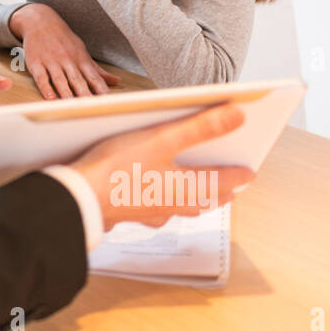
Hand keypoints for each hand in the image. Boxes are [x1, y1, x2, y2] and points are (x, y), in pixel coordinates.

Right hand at [10, 3, 119, 98]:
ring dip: (66, 92)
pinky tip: (50, 97)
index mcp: (80, 59)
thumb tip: (116, 81)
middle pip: (77, 80)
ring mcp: (51, 62)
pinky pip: (41, 77)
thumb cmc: (64, 40)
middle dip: (85, 94)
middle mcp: (67, 61)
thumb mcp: (82, 52)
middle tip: (91, 106)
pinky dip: (45, 87)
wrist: (41, 22)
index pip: (93, 76)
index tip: (108, 100)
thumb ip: (97, 70)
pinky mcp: (36, 63)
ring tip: (71, 104)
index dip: (101, 88)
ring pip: (60, 79)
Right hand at [70, 104, 254, 230]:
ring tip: (201, 188)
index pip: (226, 181)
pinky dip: (167, 199)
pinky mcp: (132, 212)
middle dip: (221, 188)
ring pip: (184, 205)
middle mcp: (176, 205)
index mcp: (189, 189)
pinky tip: (158, 196)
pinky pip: (159, 208)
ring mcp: (153, 212)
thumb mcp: (162, 139)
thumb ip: (201, 128)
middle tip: (232, 182)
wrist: (78, 198)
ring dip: (195, 196)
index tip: (251, 169)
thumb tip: (238, 118)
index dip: (241, 172)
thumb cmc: (117, 168)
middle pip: (207, 197)